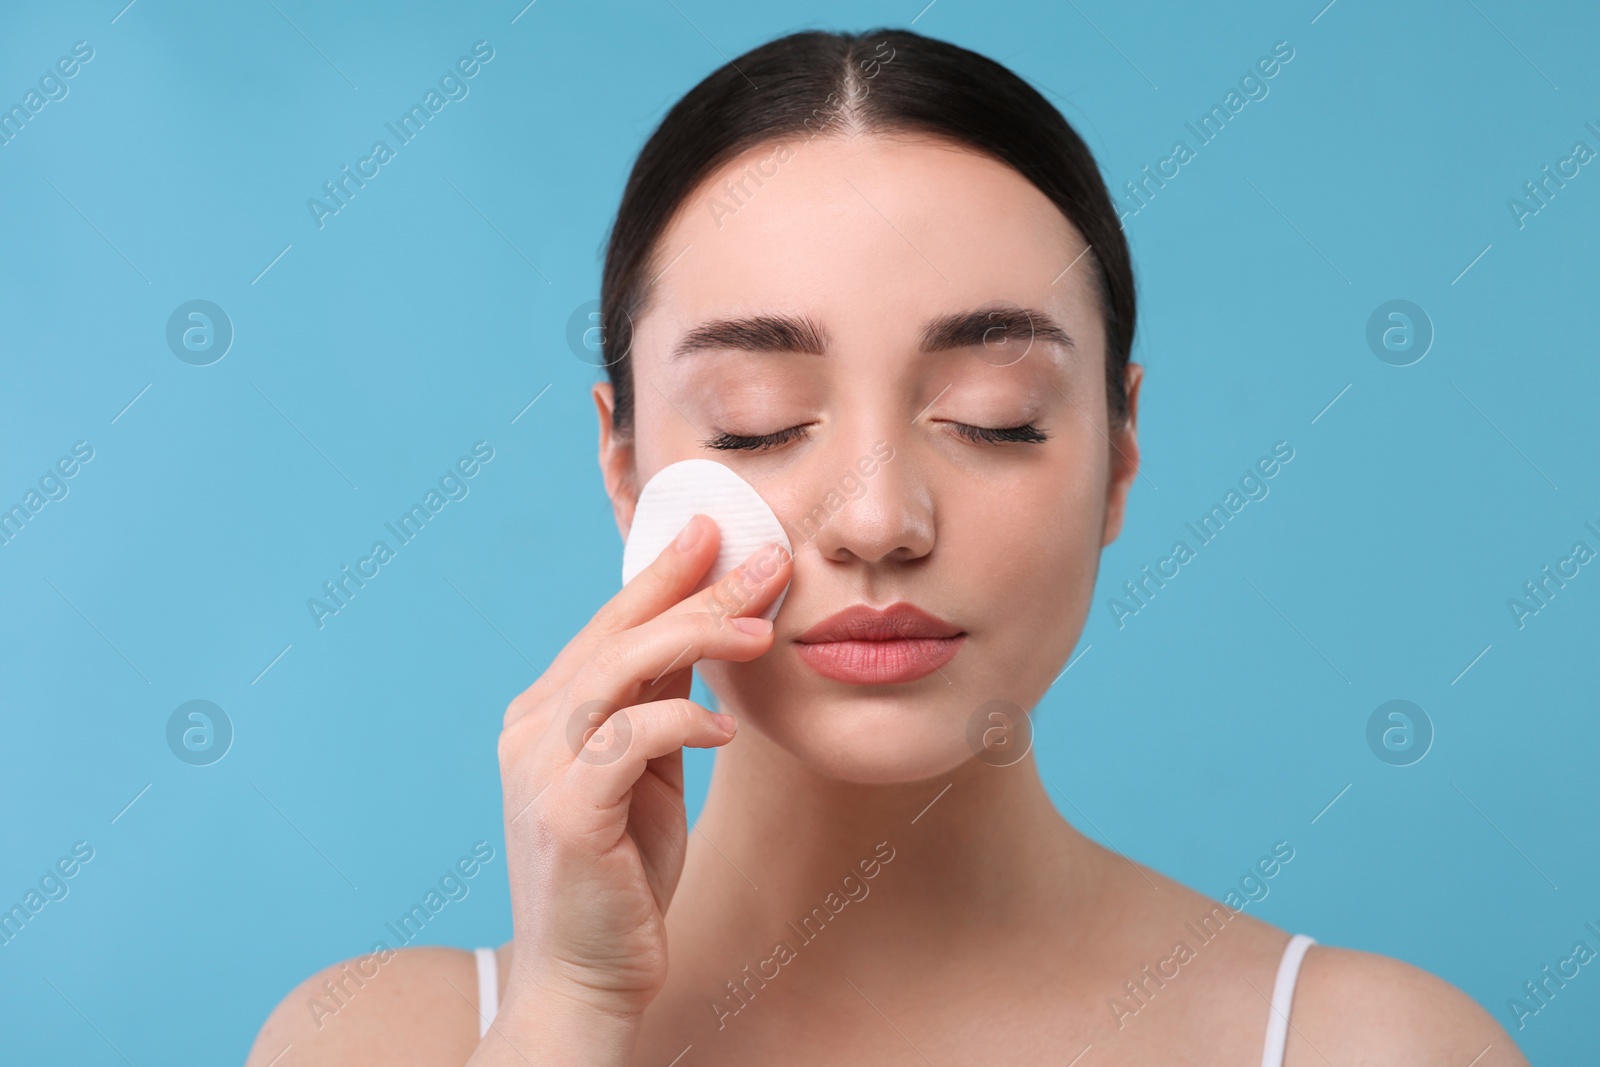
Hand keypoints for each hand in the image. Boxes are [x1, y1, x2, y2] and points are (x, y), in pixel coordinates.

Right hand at [492, 514, 790, 1034]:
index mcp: (548, 713)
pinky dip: (679, 721)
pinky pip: (627, 741)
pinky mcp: (565, 812)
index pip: (611, 624)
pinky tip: (724, 728)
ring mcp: (540, 769)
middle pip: (617, 634)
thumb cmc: (623, 874)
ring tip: (762, 627)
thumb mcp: (650, 772)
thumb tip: (704, 627)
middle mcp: (531, 729)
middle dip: (695, 588)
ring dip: (695, 637)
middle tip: (764, 557)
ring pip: (618, 670)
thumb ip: (660, 700)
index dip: (665, 574)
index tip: (717, 529)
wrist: (587, 978)